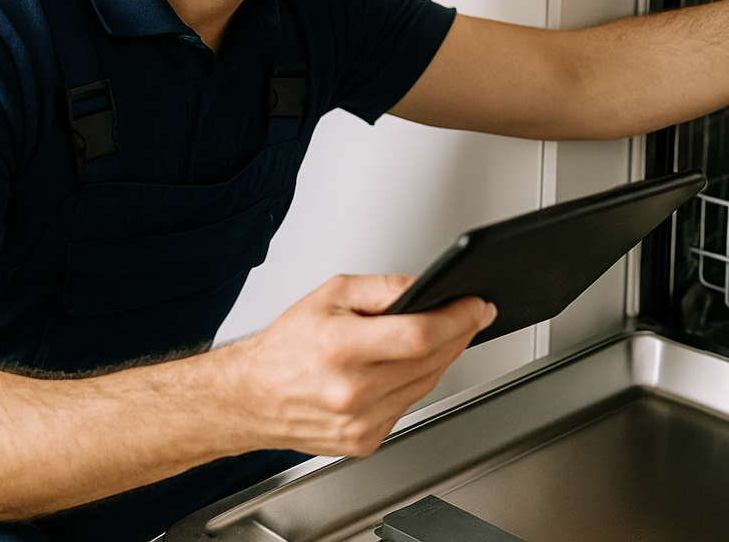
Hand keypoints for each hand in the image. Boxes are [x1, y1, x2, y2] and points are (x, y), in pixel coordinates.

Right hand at [217, 275, 494, 456]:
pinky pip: (408, 406)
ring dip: (443, 358)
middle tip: (473, 314)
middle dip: (459, 333)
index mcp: (340, 348)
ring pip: (426, 385)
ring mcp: (359, 422)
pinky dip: (416, 383)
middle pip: (430, 361)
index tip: (477, 305)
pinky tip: (410, 366)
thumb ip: (382, 288)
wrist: (252, 398)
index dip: (457, 318)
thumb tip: (425, 287)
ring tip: (447, 333)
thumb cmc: (286, 346)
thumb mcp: (330, 294)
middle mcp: (351, 391)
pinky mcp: (364, 441)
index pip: (419, 335)